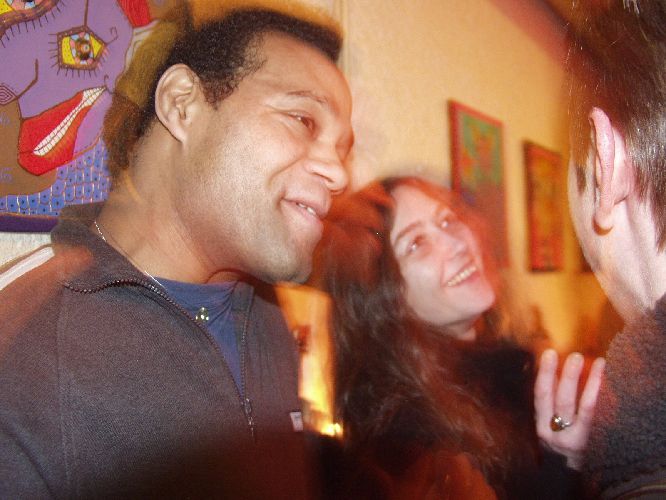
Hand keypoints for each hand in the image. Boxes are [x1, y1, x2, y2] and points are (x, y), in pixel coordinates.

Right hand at [534, 349, 604, 469]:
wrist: (571, 479)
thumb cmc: (564, 451)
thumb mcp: (552, 432)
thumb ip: (552, 408)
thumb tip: (555, 376)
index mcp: (541, 426)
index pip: (540, 396)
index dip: (543, 374)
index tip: (547, 353)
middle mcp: (551, 432)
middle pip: (551, 398)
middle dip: (556, 373)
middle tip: (564, 353)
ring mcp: (569, 437)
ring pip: (570, 404)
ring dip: (577, 379)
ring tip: (585, 359)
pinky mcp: (585, 442)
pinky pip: (589, 414)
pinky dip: (593, 394)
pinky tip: (601, 379)